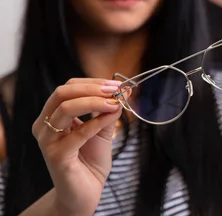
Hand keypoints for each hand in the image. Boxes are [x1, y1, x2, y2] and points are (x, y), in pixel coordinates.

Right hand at [31, 78, 122, 214]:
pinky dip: (97, 122)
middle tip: (115, 90)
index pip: (68, 88)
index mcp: (52, 116)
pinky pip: (77, 133)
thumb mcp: (103, 129)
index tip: (116, 84)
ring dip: (94, 102)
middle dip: (92, 88)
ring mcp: (47, 141)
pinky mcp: (56, 156)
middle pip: (62, 93)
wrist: (87, 191)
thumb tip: (124, 91)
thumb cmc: (91, 160)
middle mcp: (44, 126)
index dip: (93, 83)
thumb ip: (109, 111)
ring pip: (66, 109)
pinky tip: (112, 117)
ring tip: (115, 103)